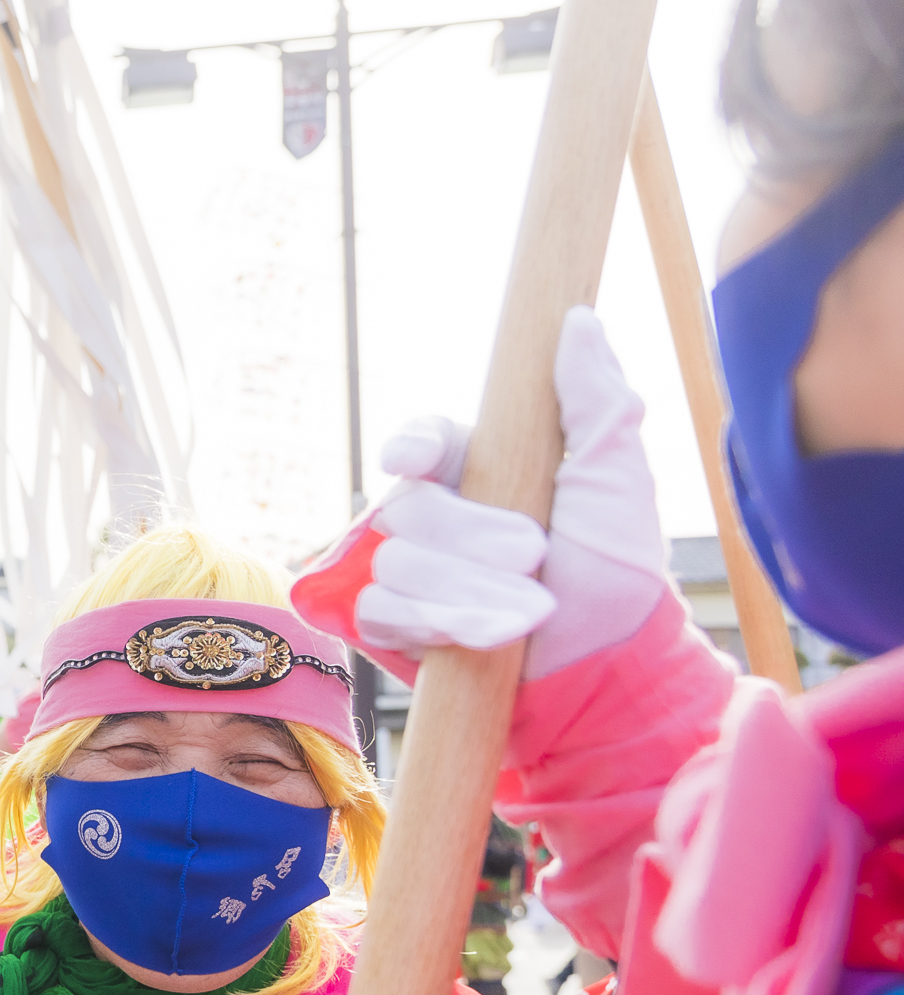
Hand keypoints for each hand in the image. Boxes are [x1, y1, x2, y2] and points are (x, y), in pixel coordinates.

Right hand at [293, 308, 669, 683]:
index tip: (414, 460)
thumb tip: (579, 320)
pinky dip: (435, 624)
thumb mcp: (617, 482)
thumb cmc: (617, 577)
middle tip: (534, 559)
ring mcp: (408, 574)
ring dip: (467, 591)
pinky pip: (376, 611)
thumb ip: (598, 400)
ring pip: (395, 562)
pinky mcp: (391, 629)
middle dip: (474, 539)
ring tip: (526, 614)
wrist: (605, 674)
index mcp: (482, 474)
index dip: (413, 445)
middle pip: (409, 507)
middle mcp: (436, 521)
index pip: (423, 442)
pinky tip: (486, 638)